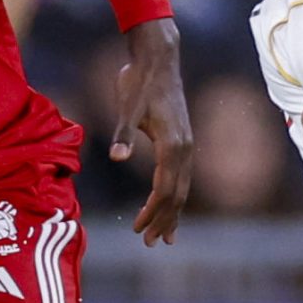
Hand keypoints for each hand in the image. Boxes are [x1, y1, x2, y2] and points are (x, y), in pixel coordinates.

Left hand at [113, 17, 192, 244]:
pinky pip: (181, 177)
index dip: (151, 212)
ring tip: (164, 237)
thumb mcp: (127, 107)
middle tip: (150, 243)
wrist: (158, 60)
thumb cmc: (139, 82)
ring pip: (182, 188)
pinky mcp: (183, 142)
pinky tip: (170, 207)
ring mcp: (187, 146)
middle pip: (177, 195)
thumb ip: (123, 133)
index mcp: (172, 145)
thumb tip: (116, 157)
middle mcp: (185, 149)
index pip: (164, 189)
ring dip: (172, 213)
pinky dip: (175, 196)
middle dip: (164, 220)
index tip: (138, 229)